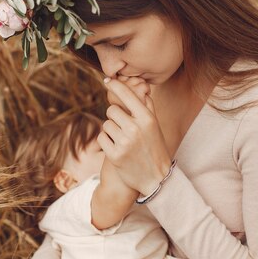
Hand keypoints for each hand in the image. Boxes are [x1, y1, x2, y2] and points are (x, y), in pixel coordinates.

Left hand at [98, 78, 172, 195]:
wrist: (156, 178)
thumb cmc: (155, 148)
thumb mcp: (155, 126)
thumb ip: (147, 106)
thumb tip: (140, 87)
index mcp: (147, 119)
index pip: (126, 95)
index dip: (115, 85)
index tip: (107, 79)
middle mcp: (135, 129)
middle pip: (111, 110)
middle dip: (115, 117)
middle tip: (123, 127)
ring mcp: (124, 143)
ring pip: (105, 124)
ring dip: (110, 130)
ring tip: (122, 139)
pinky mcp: (114, 155)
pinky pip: (101, 138)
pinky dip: (106, 141)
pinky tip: (117, 148)